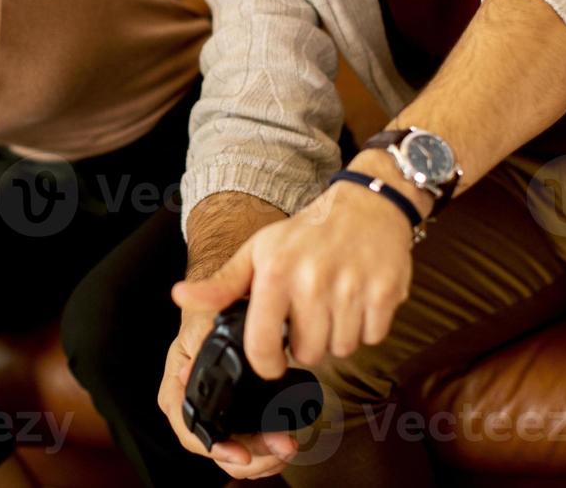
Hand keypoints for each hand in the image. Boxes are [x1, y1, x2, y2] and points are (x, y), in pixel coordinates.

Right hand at [157, 308, 298, 479]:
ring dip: (267, 458)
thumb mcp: (200, 324)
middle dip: (255, 457)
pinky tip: (285, 445)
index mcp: (176, 390)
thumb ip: (197, 345)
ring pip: (236, 457)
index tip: (244, 455)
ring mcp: (213, 418)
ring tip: (290, 446)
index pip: (190, 431)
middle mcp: (191, 410)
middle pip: (219, 451)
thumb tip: (186, 376)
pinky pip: (248, 448)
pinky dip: (269, 453)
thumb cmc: (207, 315)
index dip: (217, 448)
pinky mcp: (234, 420)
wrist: (217, 307)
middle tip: (285, 446)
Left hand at [172, 159, 417, 381]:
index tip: (271, 358)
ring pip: (342, 349)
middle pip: (309, 354)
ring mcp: (352, 288)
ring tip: (334, 303)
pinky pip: (372, 337)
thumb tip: (180, 298)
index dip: (266, 362)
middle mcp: (313, 281)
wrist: (368, 203)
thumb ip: (222, 284)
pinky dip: (366, 326)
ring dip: (338, 334)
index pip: (262, 346)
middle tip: (309, 313)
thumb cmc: (307, 233)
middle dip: (308, 342)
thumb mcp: (258, 252)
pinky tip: (358, 299)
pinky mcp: (385, 292)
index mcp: (276, 273)